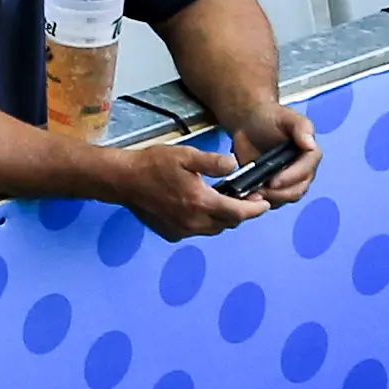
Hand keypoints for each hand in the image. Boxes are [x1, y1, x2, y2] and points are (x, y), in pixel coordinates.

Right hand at [99, 141, 268, 240]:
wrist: (124, 180)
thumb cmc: (154, 164)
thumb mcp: (186, 155)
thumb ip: (213, 162)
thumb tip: (235, 164)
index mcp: (201, 202)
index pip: (238, 213)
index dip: (255, 209)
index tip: (264, 203)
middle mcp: (194, 222)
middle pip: (228, 223)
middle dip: (241, 213)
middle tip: (247, 198)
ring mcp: (181, 230)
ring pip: (213, 229)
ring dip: (223, 218)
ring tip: (226, 201)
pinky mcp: (171, 233)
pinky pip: (196, 231)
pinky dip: (205, 222)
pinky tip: (201, 207)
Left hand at [230, 106, 322, 208]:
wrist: (251, 124)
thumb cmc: (271, 117)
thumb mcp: (286, 116)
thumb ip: (300, 127)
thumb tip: (310, 144)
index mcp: (309, 154)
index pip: (306, 171)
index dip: (291, 178)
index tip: (273, 181)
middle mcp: (303, 171)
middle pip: (297, 190)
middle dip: (279, 193)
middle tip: (259, 189)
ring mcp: (288, 182)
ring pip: (284, 199)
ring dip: (269, 198)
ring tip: (252, 193)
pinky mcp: (274, 189)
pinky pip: (271, 201)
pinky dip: (261, 201)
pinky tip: (248, 195)